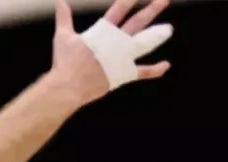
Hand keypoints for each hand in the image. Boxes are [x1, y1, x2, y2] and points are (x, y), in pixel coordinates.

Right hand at [49, 0, 171, 106]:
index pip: (119, 9)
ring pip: (144, 44)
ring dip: (157, 36)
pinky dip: (155, 70)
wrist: (67, 87)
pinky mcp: (123, 74)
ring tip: (168, 29)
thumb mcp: (63, 36)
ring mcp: (122, 58)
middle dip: (152, 10)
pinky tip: (166, 65)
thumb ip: (63, 17)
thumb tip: (59, 1)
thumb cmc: (64, 62)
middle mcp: (116, 42)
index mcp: (102, 32)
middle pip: (138, 22)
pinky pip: (143, 72)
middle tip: (164, 0)